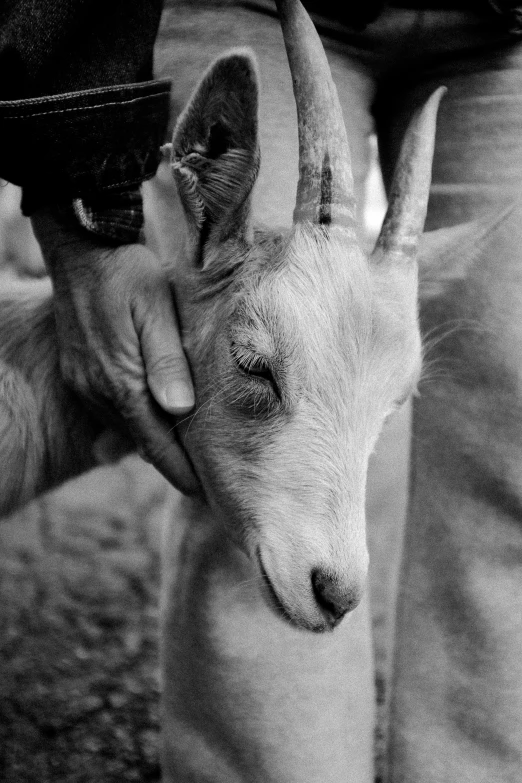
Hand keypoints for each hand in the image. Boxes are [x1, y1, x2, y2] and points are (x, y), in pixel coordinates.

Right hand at [31, 206, 199, 494]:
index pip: (156, 444)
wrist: (82, 249)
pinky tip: (155, 423)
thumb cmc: (128, 275)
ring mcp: (84, 384)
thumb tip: (179, 410)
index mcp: (121, 382)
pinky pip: (112, 411)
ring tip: (187, 459)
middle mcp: (97, 391)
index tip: (206, 494)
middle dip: (172, 463)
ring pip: (126, 428)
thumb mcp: (156, 310)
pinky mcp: (78, 373)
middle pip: (142, 442)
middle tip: (207, 483)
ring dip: (154, 444)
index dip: (182, 472)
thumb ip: (167, 362)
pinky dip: (136, 423)